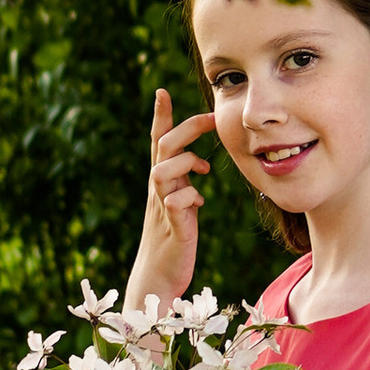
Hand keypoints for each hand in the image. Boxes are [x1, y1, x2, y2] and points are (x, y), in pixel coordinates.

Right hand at [132, 87, 215, 303]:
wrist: (158, 278)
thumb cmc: (172, 241)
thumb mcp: (180, 205)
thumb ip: (185, 184)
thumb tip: (199, 167)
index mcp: (163, 183)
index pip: (159, 143)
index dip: (160, 118)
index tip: (161, 91)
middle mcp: (159, 191)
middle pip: (163, 148)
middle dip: (187, 128)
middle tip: (211, 119)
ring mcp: (163, 209)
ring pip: (162, 172)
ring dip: (185, 164)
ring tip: (204, 171)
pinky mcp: (173, 229)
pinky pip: (176, 204)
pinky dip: (189, 199)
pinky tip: (199, 204)